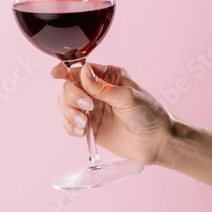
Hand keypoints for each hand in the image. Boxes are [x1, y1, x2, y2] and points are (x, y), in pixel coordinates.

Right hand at [51, 62, 173, 164]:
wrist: (156, 142)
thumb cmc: (148, 114)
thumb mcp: (128, 97)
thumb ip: (103, 87)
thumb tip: (82, 71)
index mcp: (107, 77)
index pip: (80, 70)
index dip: (65, 70)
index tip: (56, 73)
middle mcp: (96, 91)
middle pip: (69, 87)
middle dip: (73, 97)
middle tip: (88, 107)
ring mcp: (91, 109)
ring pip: (65, 105)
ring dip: (70, 113)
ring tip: (85, 123)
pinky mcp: (89, 127)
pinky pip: (69, 124)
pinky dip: (71, 127)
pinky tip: (83, 131)